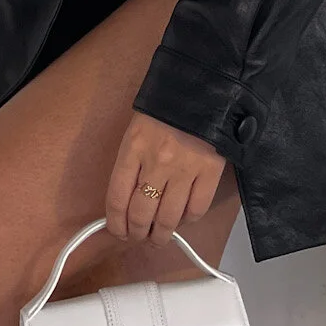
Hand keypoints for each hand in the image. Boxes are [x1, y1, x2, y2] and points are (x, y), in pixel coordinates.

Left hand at [106, 112, 226, 245]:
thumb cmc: (166, 109)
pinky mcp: (210, 172)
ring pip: (168, 218)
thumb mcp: (138, 130)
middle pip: (140, 213)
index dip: (114, 223)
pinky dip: (187, 220)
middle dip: (137, 233)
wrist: (203, 88)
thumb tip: (126, 200)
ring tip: (158, 238)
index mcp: (134, 148)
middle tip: (138, 237)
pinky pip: (196, 209)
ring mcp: (185, 168)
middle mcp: (157, 161)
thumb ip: (131, 163)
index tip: (117, 231)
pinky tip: (182, 219)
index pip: (116, 197)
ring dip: (161, 235)